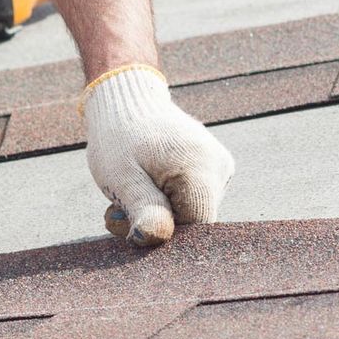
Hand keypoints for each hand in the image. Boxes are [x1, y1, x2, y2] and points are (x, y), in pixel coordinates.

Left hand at [82, 66, 234, 246]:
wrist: (127, 100)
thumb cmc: (119, 137)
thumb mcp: (122, 177)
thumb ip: (144, 209)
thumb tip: (157, 238)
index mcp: (201, 169)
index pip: (195, 228)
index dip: (163, 232)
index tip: (129, 217)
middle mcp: (219, 167)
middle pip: (194, 221)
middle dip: (157, 221)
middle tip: (120, 207)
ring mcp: (220, 166)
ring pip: (192, 211)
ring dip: (160, 210)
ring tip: (133, 189)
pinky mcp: (214, 167)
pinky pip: (193, 197)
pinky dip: (168, 199)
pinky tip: (148, 183)